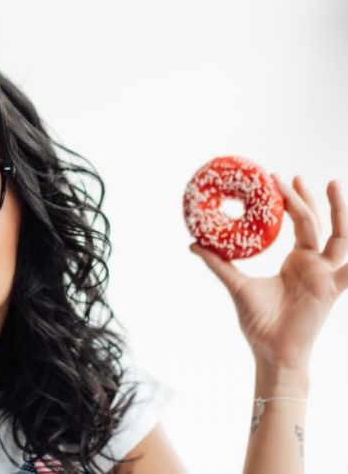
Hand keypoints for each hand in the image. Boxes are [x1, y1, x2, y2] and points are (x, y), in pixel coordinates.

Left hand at [190, 175, 347, 370]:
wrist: (270, 351)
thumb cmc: (259, 323)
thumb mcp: (236, 284)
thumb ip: (218, 263)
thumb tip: (194, 243)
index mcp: (297, 262)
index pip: (299, 224)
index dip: (291, 201)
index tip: (277, 180)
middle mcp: (314, 265)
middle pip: (315, 223)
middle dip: (306, 198)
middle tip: (293, 176)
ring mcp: (325, 276)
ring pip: (339, 237)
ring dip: (338, 211)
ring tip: (332, 184)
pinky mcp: (331, 290)